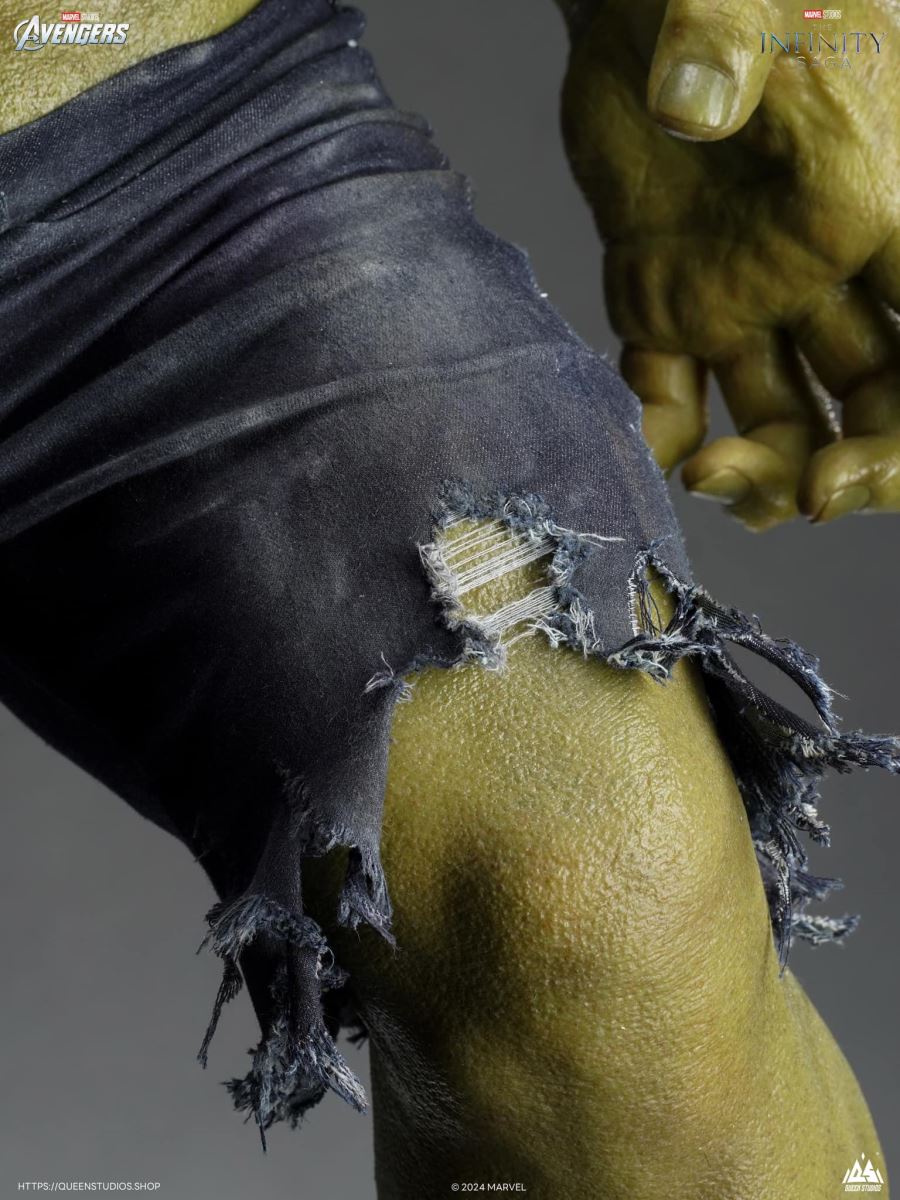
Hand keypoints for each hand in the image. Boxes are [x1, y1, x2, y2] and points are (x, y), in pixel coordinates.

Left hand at [559, 0, 899, 527]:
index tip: (858, 471)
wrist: (643, 5)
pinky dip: (658, 428)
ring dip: (760, 467)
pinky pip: (666, 385)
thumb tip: (694, 100)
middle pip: (870, 400)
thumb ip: (725, 50)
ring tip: (709, 477)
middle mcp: (822, 270)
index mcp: (875, 208)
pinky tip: (651, 449)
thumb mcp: (730, 5)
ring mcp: (742, 293)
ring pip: (776, 412)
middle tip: (811, 496)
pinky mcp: (665, 298)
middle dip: (854, 463)